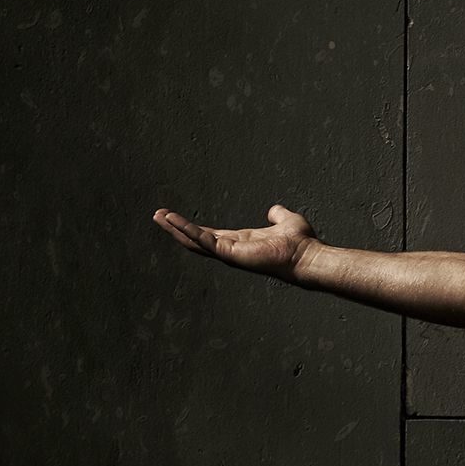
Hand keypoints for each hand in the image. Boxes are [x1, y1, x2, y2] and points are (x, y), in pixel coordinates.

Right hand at [151, 203, 319, 281]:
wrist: (307, 255)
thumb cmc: (300, 242)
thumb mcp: (286, 220)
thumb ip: (277, 215)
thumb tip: (274, 210)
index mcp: (241, 241)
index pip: (210, 234)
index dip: (193, 227)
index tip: (177, 219)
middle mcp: (232, 248)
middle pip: (196, 239)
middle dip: (176, 228)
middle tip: (157, 216)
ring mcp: (229, 253)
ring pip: (195, 241)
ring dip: (175, 228)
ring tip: (158, 216)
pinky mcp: (230, 253)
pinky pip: (204, 240)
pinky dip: (188, 230)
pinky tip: (173, 221)